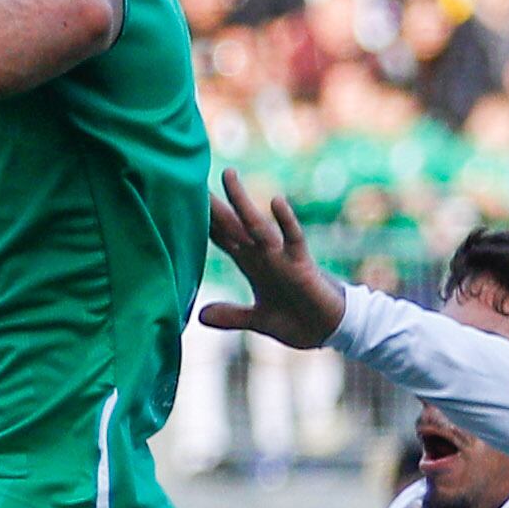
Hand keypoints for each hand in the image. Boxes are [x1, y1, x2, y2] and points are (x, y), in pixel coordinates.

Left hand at [200, 168, 345, 348]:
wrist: (329, 332)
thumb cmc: (296, 321)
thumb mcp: (257, 320)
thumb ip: (231, 315)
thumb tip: (200, 316)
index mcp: (251, 265)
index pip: (221, 238)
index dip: (201, 222)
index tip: (179, 201)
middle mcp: (263, 256)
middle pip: (231, 225)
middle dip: (212, 205)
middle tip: (191, 177)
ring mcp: (281, 258)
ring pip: (256, 224)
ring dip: (241, 201)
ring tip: (228, 175)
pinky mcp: (302, 264)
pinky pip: (293, 238)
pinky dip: (286, 221)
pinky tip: (276, 201)